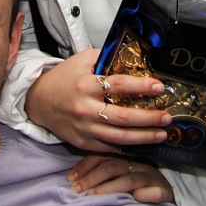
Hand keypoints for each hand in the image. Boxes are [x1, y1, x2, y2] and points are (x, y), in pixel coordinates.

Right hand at [24, 49, 170, 152]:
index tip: (159, 86)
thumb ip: (106, 58)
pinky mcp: (82, 143)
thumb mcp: (82, 60)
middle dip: (149, 118)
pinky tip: (143, 145)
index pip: (119, 85)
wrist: (39, 100)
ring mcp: (84, 128)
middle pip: (123, 117)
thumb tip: (133, 56)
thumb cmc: (64, 77)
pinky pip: (109, 148)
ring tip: (162, 134)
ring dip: (144, 137)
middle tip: (167, 117)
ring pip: (119, 137)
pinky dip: (128, 148)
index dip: (141, 86)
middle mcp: (85, 108)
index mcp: (86, 85)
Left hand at [68, 154, 174, 202]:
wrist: (164, 191)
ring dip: (110, 188)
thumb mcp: (119, 172)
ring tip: (94, 196)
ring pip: (129, 180)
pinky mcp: (164, 190)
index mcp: (126, 155)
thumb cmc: (136, 180)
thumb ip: (102, 169)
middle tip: (77, 190)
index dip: (85, 166)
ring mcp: (151, 177)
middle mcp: (138, 163)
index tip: (70, 178)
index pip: (103, 156)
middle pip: (113, 166)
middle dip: (92, 178)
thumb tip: (73, 178)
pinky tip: (137, 198)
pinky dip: (147, 195)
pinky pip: (156, 192)